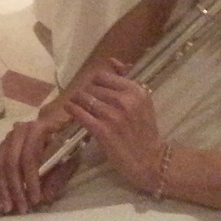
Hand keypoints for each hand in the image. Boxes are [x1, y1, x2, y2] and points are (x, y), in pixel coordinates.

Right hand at [0, 106, 77, 214]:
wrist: (54, 122)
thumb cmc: (64, 142)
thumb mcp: (68, 157)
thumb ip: (58, 177)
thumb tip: (45, 197)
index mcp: (37, 130)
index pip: (29, 156)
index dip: (31, 180)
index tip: (35, 200)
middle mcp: (18, 132)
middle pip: (10, 162)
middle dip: (14, 188)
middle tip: (21, 208)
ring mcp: (7, 139)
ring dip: (1, 188)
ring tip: (6, 207)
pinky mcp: (0, 147)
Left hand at [64, 60, 165, 193]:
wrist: (151, 160)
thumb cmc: (144, 130)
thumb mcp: (142, 102)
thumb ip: (127, 80)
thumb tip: (113, 61)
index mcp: (136, 91)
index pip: (102, 76)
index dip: (94, 82)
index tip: (93, 89)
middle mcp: (125, 100)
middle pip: (91, 86)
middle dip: (86, 92)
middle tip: (84, 100)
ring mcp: (113, 116)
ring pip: (84, 98)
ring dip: (77, 100)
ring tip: (75, 104)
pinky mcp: (103, 131)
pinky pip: (81, 114)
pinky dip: (72, 110)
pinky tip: (69, 109)